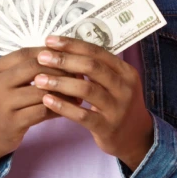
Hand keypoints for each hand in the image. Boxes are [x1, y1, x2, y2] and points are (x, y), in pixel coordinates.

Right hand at [0, 47, 81, 169]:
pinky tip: (69, 108)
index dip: (48, 53)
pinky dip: (59, 108)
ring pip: (40, 91)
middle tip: (77, 72)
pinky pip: (42, 111)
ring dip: (63, 90)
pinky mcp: (12, 124)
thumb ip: (20, 69)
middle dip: (59, 69)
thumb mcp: (0, 83)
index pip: (24, 54)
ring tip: (78, 92)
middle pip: (33, 68)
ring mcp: (1, 105)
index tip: (66, 56)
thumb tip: (57, 54)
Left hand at [35, 35, 152, 170]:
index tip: (50, 40)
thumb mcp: (117, 83)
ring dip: (60, 82)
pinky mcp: (107, 127)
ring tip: (39, 79)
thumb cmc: (118, 104)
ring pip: (87, 89)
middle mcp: (124, 87)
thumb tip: (65, 50)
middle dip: (64, 60)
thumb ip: (97, 69)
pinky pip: (82, 115)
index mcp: (125, 71)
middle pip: (92, 67)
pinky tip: (47, 100)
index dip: (73, 45)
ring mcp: (117, 108)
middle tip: (42, 57)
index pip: (97, 52)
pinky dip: (63, 106)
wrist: (137, 137)